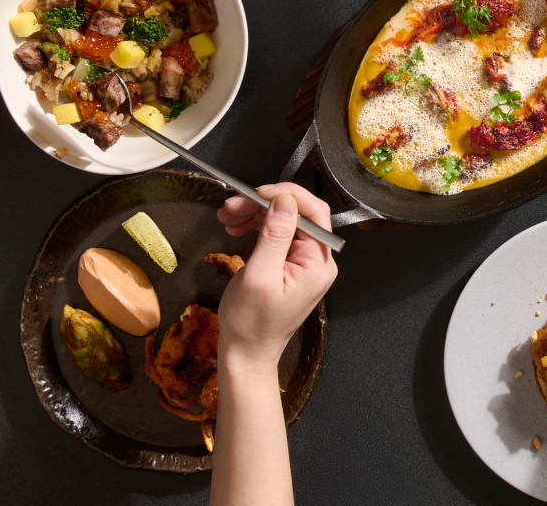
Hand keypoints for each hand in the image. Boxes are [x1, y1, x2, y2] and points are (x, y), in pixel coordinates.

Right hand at [216, 182, 337, 370]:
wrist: (246, 353)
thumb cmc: (251, 325)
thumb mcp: (259, 277)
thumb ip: (274, 236)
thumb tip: (284, 202)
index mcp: (318, 264)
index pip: (313, 212)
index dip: (286, 196)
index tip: (257, 192)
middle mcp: (317, 261)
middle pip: (296, 214)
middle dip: (262, 205)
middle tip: (233, 206)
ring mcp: (304, 264)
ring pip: (283, 221)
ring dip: (255, 214)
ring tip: (228, 218)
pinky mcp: (290, 266)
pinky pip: (276, 235)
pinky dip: (255, 227)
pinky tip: (236, 228)